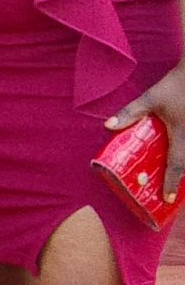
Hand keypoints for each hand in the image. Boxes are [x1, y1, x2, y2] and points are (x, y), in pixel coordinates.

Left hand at [109, 60, 184, 199]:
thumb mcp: (151, 99)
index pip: (177, 165)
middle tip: (173, 195)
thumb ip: (130, 113)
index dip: (172, 183)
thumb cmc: (175, 86)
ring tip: (179, 181)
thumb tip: (107, 126)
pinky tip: (183, 160)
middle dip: (181, 181)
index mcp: (183, 135)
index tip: (168, 198)